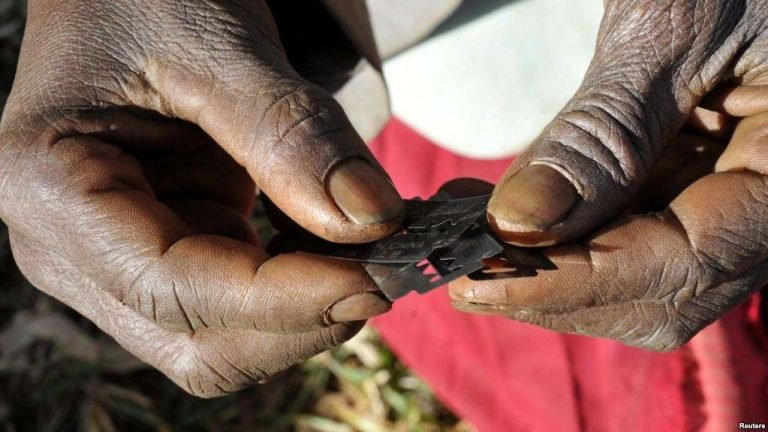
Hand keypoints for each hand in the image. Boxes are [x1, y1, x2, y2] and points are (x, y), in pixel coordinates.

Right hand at [0, 0, 402, 395]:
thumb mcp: (216, 46)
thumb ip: (290, 134)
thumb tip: (372, 220)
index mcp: (52, 191)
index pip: (174, 289)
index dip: (283, 300)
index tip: (374, 281)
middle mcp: (71, 251)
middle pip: (198, 344)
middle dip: (298, 322)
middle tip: (383, 272)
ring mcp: (117, 263)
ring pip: (222, 341)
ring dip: (304, 315)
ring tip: (365, 255)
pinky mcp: (164, 256)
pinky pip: (236, 308)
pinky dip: (296, 293)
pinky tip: (335, 249)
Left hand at [451, 0, 767, 350]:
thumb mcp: (665, 29)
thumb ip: (602, 134)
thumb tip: (519, 225)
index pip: (690, 260)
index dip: (578, 282)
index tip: (480, 282)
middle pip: (664, 288)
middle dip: (556, 289)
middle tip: (460, 270)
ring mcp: (731, 191)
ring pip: (640, 272)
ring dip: (547, 266)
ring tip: (465, 238)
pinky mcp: (692, 178)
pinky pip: (628, 228)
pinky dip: (559, 232)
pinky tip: (497, 213)